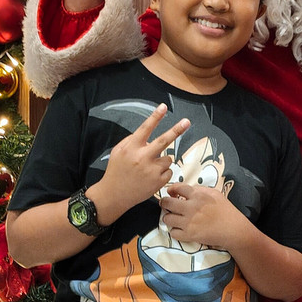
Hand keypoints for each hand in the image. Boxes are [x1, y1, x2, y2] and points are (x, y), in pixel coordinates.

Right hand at [97, 104, 189, 218]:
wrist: (114, 194)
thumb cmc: (116, 171)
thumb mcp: (117, 151)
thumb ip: (131, 140)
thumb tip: (147, 136)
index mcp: (131, 148)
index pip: (145, 128)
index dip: (155, 117)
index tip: (163, 107)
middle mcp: (142, 158)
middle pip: (164, 141)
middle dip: (177, 130)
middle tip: (187, 121)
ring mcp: (151, 170)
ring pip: (168, 158)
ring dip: (162, 160)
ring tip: (149, 168)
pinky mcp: (158, 182)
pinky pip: (169, 171)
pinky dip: (163, 172)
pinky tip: (152, 177)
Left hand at [159, 183, 245, 249]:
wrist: (233, 229)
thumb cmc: (226, 211)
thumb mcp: (215, 193)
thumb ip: (199, 190)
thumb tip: (185, 190)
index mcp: (198, 195)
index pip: (177, 188)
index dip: (171, 189)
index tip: (170, 192)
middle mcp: (191, 207)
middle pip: (167, 203)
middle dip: (164, 203)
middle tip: (166, 205)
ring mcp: (189, 222)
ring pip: (167, 218)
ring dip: (168, 218)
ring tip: (173, 218)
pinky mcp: (189, 235)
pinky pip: (173, 233)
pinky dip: (175, 231)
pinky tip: (180, 229)